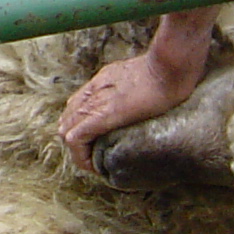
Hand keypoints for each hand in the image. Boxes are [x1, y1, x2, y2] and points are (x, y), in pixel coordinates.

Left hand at [58, 45, 201, 172]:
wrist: (168, 68)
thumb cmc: (165, 72)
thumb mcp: (140, 75)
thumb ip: (130, 87)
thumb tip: (137, 100)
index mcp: (100, 83)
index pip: (76, 108)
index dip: (82, 129)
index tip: (98, 144)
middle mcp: (91, 92)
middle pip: (67, 120)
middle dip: (77, 142)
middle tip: (96, 157)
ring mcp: (94, 102)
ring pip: (66, 130)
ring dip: (78, 150)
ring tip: (96, 162)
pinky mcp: (101, 115)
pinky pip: (76, 138)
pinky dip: (81, 155)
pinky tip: (95, 166)